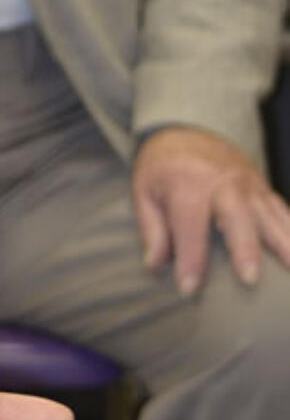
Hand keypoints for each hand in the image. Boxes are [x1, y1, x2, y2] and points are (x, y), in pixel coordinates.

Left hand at [133, 126, 289, 296]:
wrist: (186, 130)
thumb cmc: (162, 168)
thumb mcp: (144, 191)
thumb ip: (152, 229)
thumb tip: (154, 265)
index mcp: (187, 182)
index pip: (190, 225)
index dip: (190, 258)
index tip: (189, 289)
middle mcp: (222, 181)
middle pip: (237, 216)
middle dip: (243, 248)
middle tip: (249, 280)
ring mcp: (248, 183)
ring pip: (270, 215)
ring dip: (283, 244)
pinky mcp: (263, 187)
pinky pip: (282, 210)